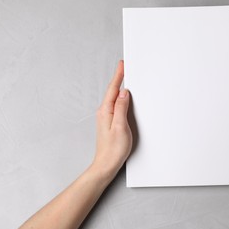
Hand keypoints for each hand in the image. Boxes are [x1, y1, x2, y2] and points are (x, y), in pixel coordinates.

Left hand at [92, 60, 131, 181]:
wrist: (106, 164)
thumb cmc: (113, 149)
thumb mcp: (120, 126)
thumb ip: (121, 108)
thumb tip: (123, 93)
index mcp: (106, 111)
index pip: (113, 89)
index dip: (118, 75)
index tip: (122, 64)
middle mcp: (104, 112)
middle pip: (113, 91)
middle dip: (119, 78)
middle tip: (124, 66)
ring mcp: (106, 117)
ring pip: (114, 97)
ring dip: (119, 87)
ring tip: (124, 77)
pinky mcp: (110, 122)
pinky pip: (115, 105)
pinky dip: (120, 97)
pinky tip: (124, 97)